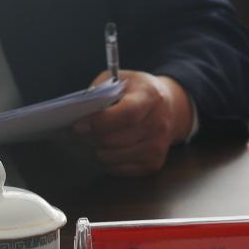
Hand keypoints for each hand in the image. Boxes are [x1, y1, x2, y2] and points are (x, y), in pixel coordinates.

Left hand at [72, 71, 193, 176]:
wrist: (170, 107)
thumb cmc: (138, 91)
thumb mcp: (120, 79)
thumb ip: (100, 90)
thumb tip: (80, 111)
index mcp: (150, 97)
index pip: (126, 114)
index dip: (100, 122)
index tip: (78, 125)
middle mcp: (158, 123)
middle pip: (117, 139)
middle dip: (91, 138)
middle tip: (77, 133)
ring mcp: (158, 146)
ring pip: (115, 157)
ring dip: (97, 150)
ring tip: (91, 140)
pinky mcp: (155, 163)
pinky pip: (121, 170)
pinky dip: (108, 162)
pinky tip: (106, 149)